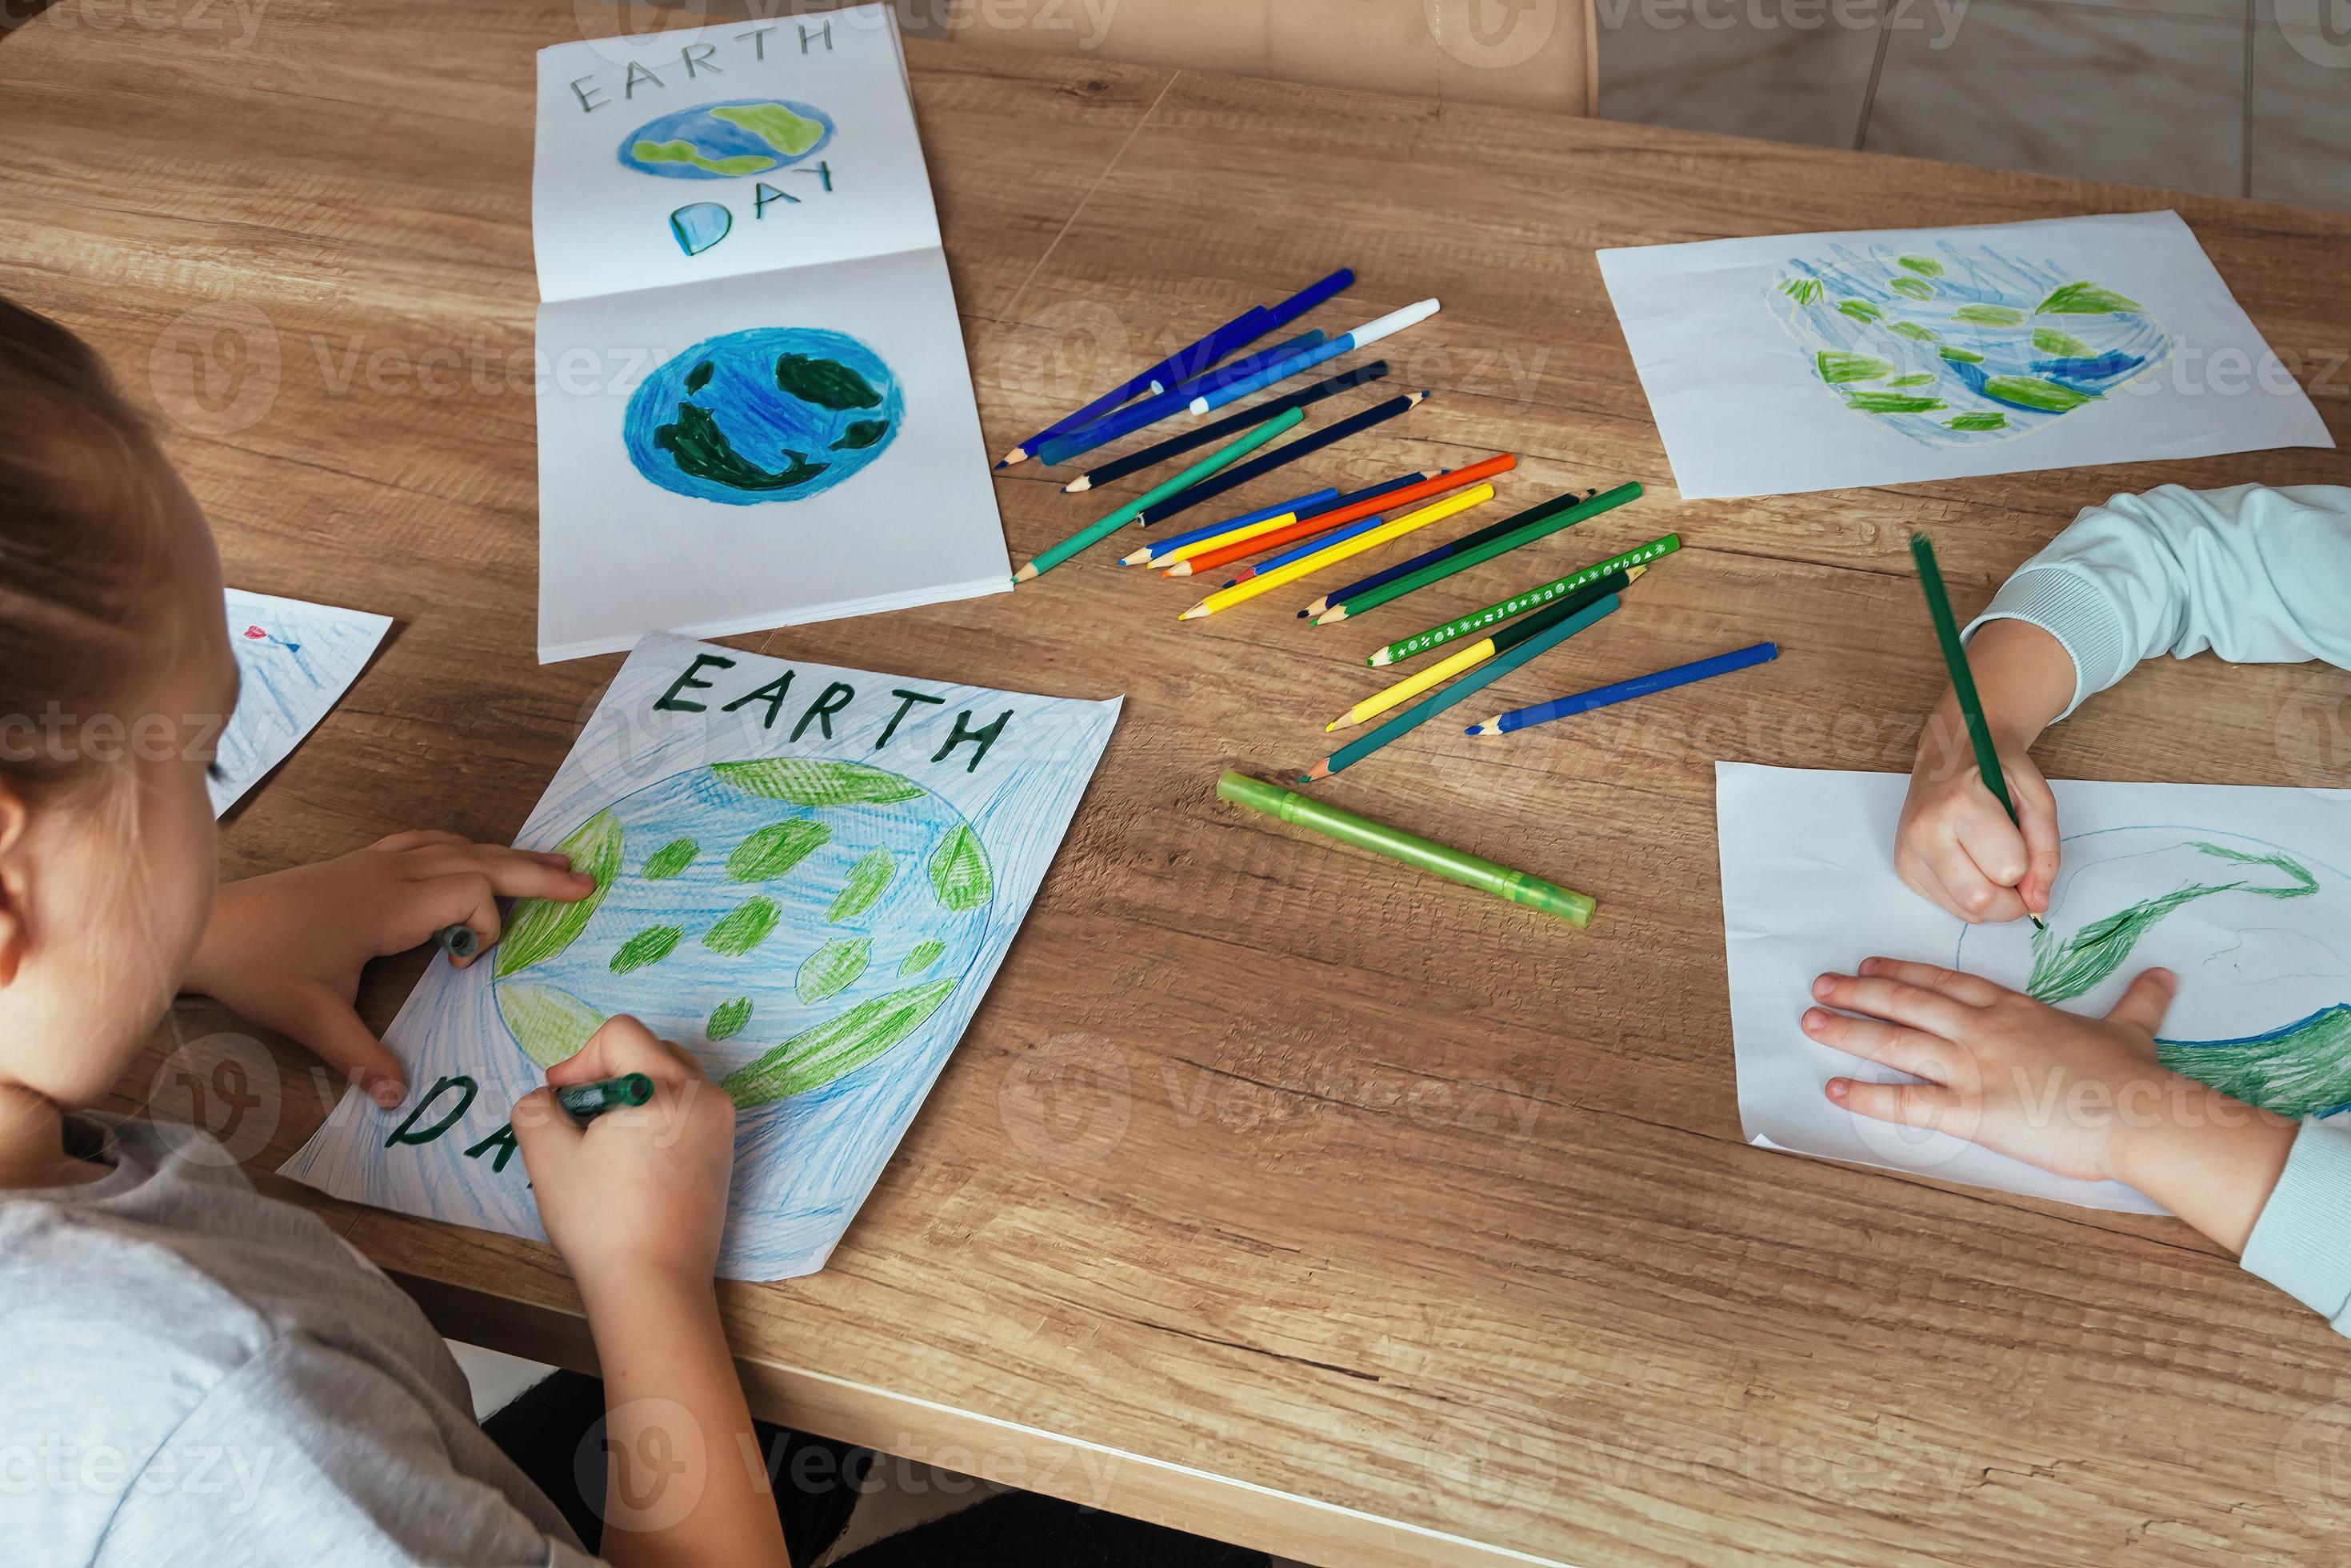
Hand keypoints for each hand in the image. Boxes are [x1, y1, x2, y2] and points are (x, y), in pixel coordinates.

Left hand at [185, 830, 593, 1106]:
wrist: (207, 925)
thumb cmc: (259, 966)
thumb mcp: (309, 1017)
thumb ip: (360, 1055)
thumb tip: (398, 1097)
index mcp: (389, 904)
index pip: (470, 893)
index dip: (488, 926)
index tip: (466, 964)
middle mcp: (391, 873)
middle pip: (480, 858)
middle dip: (535, 871)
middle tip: (586, 881)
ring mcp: (376, 862)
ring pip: (458, 845)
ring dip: (506, 855)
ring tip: (550, 862)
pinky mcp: (361, 863)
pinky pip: (429, 843)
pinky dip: (464, 848)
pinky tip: (472, 856)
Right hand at [512, 1016, 734, 1296]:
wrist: (655, 1285)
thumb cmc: (603, 1223)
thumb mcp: (548, 1158)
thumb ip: (536, 1109)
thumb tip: (547, 1098)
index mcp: (667, 1087)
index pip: (620, 1034)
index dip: (579, 1060)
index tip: (560, 1100)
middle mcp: (706, 1097)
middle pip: (649, 1049)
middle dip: (606, 1073)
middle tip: (578, 1119)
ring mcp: (721, 1125)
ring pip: (670, 1078)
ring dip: (631, 1094)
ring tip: (603, 1141)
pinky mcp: (724, 1151)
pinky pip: (686, 1110)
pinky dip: (655, 1117)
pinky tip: (630, 1160)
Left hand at [1805, 958, 2182, 1179]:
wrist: (2141, 1114)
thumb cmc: (2133, 1076)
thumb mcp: (2133, 1027)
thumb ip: (2139, 999)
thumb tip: (2165, 974)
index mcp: (2014, 1009)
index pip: (1946, 981)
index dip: (1903, 970)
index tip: (1869, 962)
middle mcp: (1985, 1031)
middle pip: (1908, 1002)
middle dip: (1859, 991)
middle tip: (1821, 984)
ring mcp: (1975, 1068)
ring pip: (1896, 1042)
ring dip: (1848, 1030)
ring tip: (1810, 1021)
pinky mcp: (1973, 1111)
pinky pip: (1908, 1102)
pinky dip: (1867, 1095)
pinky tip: (1834, 1088)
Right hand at [1897, 715, 2058, 923]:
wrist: (1949, 752)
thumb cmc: (1995, 770)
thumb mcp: (2036, 797)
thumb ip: (2045, 851)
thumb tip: (2037, 902)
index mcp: (1961, 803)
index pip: (2008, 869)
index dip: (2028, 867)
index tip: (2026, 848)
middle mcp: (1926, 830)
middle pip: (1979, 899)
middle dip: (2010, 900)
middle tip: (2017, 876)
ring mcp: (1909, 850)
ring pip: (1964, 909)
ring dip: (1991, 900)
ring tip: (1992, 866)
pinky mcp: (1904, 866)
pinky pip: (1948, 905)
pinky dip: (1968, 896)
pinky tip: (1969, 866)